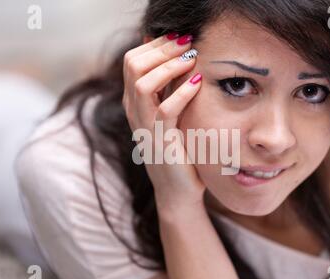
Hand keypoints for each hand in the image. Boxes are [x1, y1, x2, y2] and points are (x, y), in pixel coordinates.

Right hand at [122, 34, 204, 211]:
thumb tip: (178, 55)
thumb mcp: (171, 113)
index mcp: (134, 102)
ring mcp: (144, 127)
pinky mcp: (161, 141)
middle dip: (162, 48)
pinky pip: (165, 110)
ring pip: (143, 83)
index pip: (132, 60)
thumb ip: (170, 88)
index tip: (180, 38)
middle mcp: (134, 111)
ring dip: (169, 66)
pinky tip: (197, 82)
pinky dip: (182, 92)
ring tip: (192, 59)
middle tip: (188, 43)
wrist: (177, 189)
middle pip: (133, 65)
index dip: (155, 44)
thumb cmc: (179, 148)